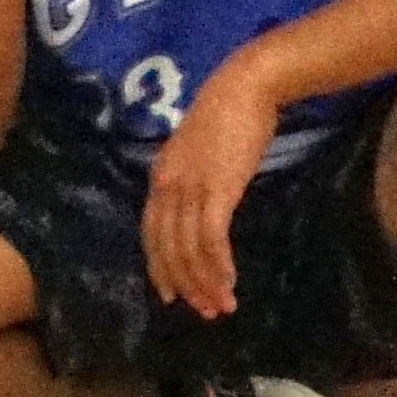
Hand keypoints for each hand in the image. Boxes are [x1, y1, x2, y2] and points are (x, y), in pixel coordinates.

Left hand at [138, 60, 284, 317]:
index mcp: (160, 176)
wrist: (245, 86)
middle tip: (202, 310)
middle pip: (167, 247)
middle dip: (184, 283)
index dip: (159, 266)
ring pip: (189, 249)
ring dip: (205, 282)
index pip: (150, 233)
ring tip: (221, 306)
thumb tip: (203, 208)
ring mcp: (190, 187)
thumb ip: (194, 180)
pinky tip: (230, 282)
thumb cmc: (229, 115)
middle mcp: (167, 186)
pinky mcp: (217, 189)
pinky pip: (211, 238)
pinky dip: (219, 264)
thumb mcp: (199, 152)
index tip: (170, 294)